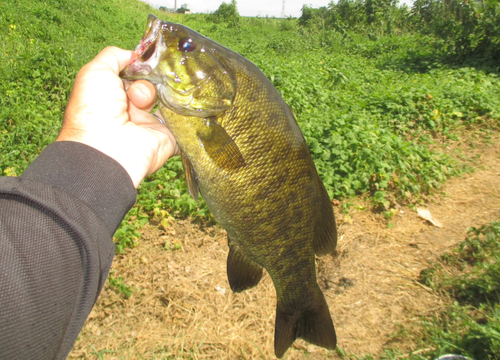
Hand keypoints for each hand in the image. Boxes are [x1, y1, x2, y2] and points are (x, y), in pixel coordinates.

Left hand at [57, 46, 178, 187]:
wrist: (107, 149)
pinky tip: (180, 106)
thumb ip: (113, 56)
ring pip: (168, 102)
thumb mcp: (95, 72)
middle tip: (138, 94)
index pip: (134, 77)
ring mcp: (151, 126)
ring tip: (149, 103)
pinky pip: (183, 124)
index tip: (142, 65)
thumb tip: (135, 54)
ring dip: (163, 97)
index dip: (139, 69)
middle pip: (152, 87)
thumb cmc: (94, 110)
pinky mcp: (168, 139)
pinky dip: (185, 116)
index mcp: (114, 98)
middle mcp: (132, 112)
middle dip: (148, 84)